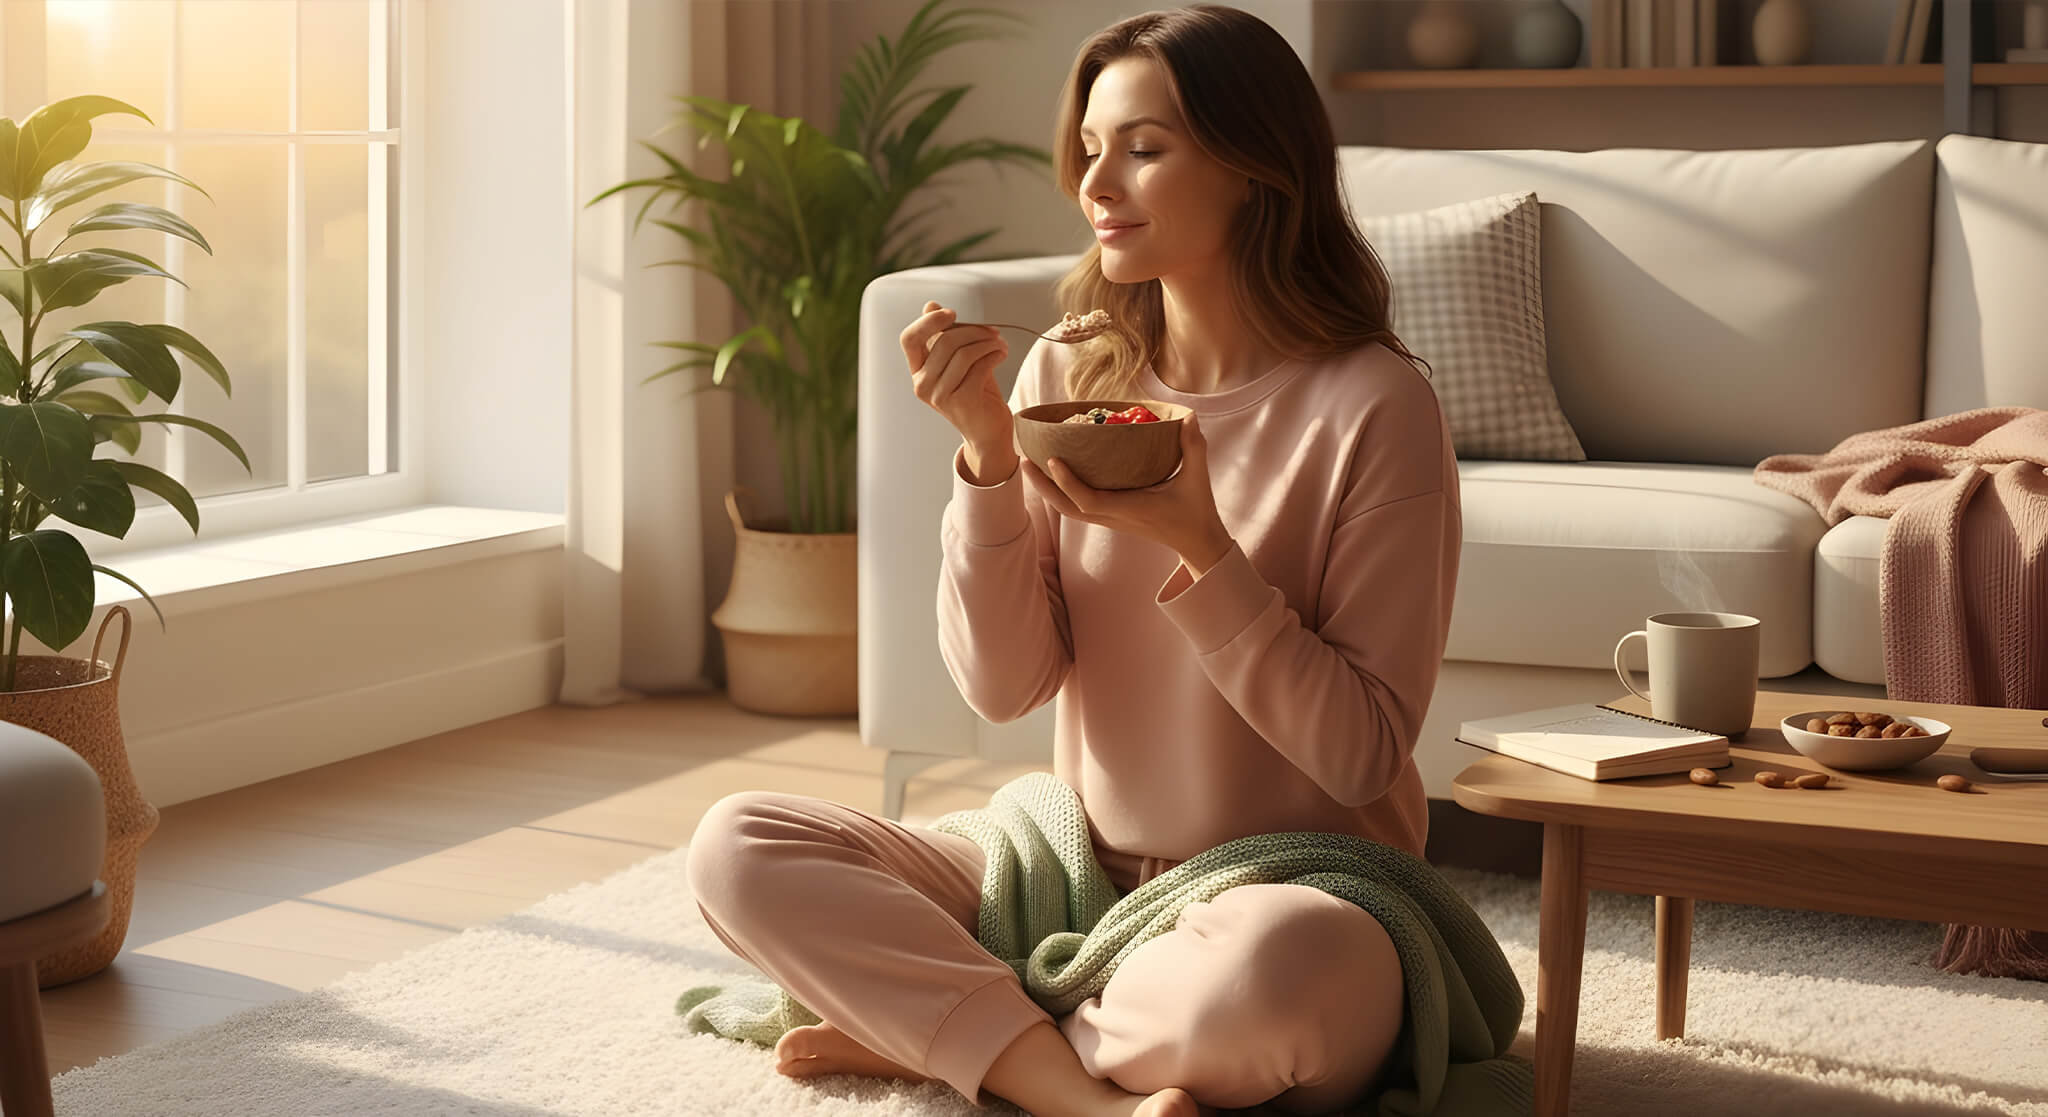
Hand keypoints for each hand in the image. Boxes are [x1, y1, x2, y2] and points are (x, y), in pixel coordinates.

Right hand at [900, 300, 1012, 456]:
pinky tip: (1001, 355)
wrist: (988, 430)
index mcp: (917, 370)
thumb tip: (929, 305)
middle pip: (945, 341)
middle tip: (993, 332)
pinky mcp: (962, 402)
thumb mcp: (957, 360)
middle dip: (974, 330)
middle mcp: (922, 384)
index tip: (952, 313)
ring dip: (988, 343)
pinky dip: (994, 355)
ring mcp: (940, 396)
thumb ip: (944, 336)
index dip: (929, 321)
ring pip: (964, 353)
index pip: (909, 338)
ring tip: (1000, 345)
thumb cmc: (974, 391)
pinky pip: (979, 366)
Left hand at [1022, 410, 1233, 573]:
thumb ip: (1193, 446)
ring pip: (1068, 510)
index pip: (1089, 501)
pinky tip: (1053, 474)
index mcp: (1131, 509)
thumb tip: (1188, 416)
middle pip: (1067, 508)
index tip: (1053, 460)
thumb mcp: (1198, 478)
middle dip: (1043, 487)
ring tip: (1030, 466)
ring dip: (1047, 490)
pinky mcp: (1111, 518)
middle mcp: (1115, 517)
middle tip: (1024, 461)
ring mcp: (1111, 520)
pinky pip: (1077, 507)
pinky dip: (1060, 492)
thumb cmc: (1197, 510)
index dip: (1068, 483)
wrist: (1196, 541)